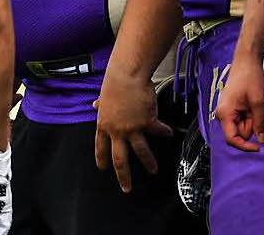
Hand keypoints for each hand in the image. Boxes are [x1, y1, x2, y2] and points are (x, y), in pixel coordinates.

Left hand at [94, 68, 172, 192]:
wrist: (127, 76)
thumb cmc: (114, 83)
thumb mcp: (104, 96)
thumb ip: (102, 105)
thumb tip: (95, 105)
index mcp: (103, 125)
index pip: (100, 146)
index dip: (101, 158)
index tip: (102, 169)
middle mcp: (116, 130)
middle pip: (119, 159)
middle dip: (123, 176)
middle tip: (126, 188)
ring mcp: (132, 128)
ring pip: (141, 152)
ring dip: (148, 162)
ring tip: (153, 170)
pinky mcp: (147, 123)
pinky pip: (158, 131)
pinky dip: (163, 131)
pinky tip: (168, 132)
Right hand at [215, 55, 263, 151]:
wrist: (246, 63)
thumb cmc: (248, 78)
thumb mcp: (258, 102)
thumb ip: (259, 123)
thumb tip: (262, 140)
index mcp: (225, 113)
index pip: (232, 138)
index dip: (245, 146)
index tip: (259, 147)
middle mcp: (223, 113)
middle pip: (239, 133)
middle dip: (252, 128)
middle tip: (259, 113)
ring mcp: (227, 110)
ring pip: (242, 127)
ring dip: (253, 121)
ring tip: (256, 106)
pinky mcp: (232, 108)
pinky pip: (242, 119)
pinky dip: (251, 117)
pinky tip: (253, 106)